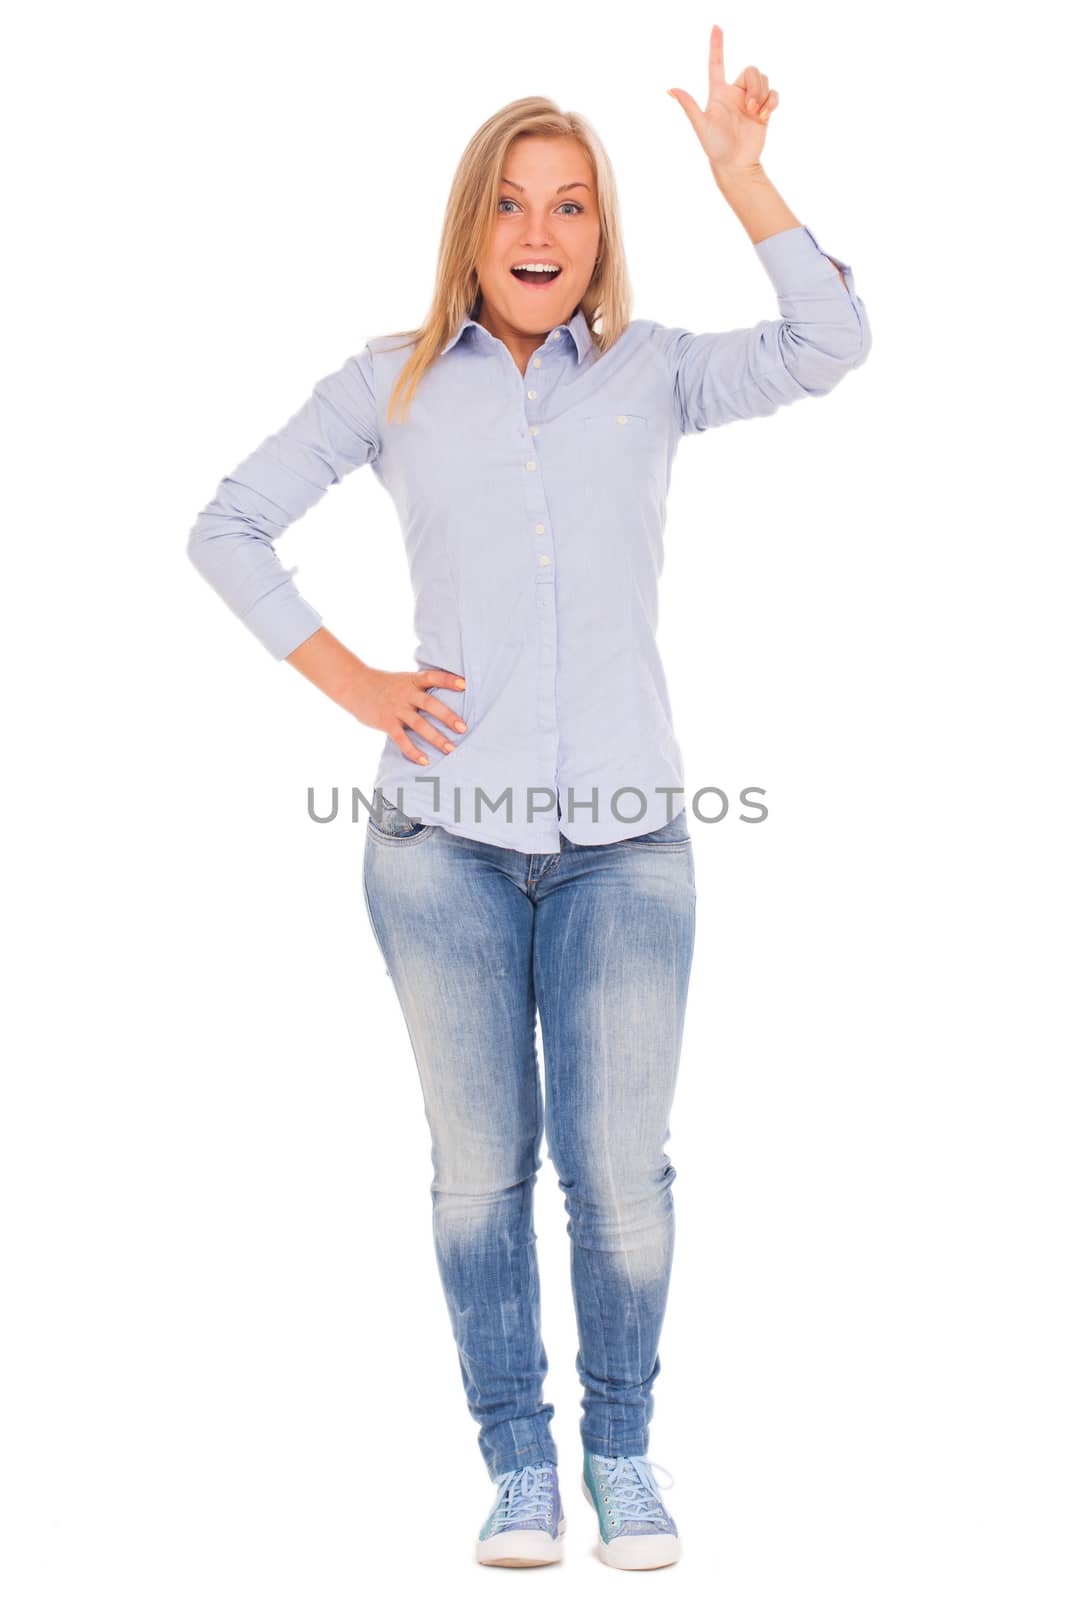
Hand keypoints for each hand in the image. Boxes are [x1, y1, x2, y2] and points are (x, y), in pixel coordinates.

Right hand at [345, 664, 468, 765]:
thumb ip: (421, 688)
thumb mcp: (403, 680)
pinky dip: (413, 750)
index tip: (464, 685)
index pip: (433, 677)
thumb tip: (447, 699)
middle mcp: (405, 694)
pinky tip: (424, 760)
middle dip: (447, 716)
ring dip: (435, 737)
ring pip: (418, 724)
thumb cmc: (384, 685)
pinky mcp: (386, 722)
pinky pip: (401, 738)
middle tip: (463, 728)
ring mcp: (395, 708)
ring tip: (450, 749)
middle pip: (429, 704)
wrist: (355, 686)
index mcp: (412, 681)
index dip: (448, 680)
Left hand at [668, 23, 778, 176]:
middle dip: (754, 86)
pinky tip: (764, 116)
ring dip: (762, 95)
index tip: (716, 27)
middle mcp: (735, 92)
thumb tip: (670, 89)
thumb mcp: (701, 125)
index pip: (716, 63)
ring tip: (755, 114)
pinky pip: (774, 93)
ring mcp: (750, 99)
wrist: (735, 163)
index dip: (716, 45)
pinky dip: (772, 102)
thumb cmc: (715, 147)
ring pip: (763, 79)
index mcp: (718, 92)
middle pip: (751, 69)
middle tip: (749, 108)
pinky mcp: (763, 108)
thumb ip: (689, 106)